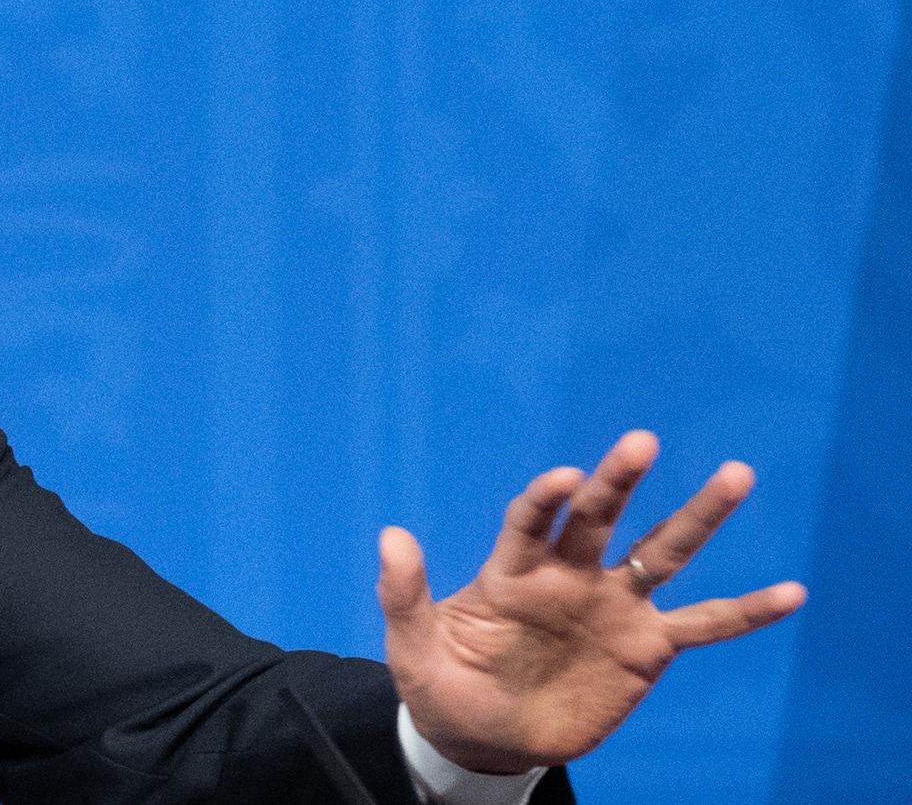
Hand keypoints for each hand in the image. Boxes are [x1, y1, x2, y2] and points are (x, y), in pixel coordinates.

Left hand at [375, 430, 805, 774]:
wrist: (484, 740)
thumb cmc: (444, 685)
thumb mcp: (412, 646)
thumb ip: (404, 593)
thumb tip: (390, 534)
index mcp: (513, 570)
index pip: (533, 520)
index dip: (547, 498)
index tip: (566, 477)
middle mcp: (570, 575)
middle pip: (601, 517)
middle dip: (619, 480)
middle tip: (641, 441)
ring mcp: (613, 606)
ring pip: (662, 551)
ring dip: (698, 516)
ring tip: (737, 475)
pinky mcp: (646, 647)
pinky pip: (704, 624)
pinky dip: (746, 611)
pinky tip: (791, 592)